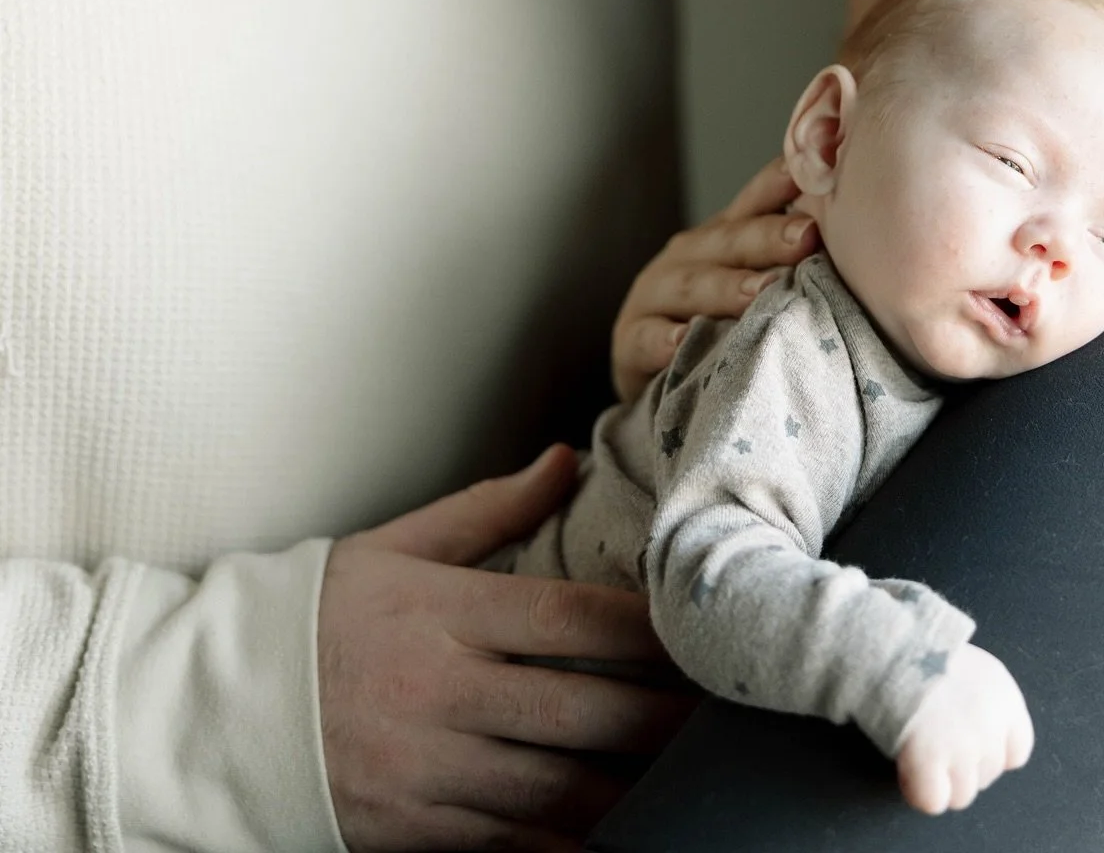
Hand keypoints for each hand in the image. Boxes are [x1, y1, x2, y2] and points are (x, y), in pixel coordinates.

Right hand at [318, 445, 692, 851]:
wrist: (209, 709)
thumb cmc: (316, 615)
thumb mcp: (395, 545)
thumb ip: (489, 508)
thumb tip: (564, 459)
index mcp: (442, 612)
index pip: (564, 619)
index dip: (642, 629)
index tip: (698, 626)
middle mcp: (441, 692)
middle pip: (575, 710)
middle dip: (659, 719)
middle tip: (725, 713)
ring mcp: (427, 770)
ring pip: (552, 788)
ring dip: (630, 789)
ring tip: (692, 782)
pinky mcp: (412, 830)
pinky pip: (508, 845)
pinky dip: (567, 846)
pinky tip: (619, 840)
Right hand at [611, 158, 818, 402]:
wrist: (654, 377)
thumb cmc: (722, 325)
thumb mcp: (753, 284)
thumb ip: (793, 260)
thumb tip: (863, 237)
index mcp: (724, 236)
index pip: (756, 201)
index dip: (782, 184)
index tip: (816, 172)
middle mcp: (688, 256)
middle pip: (729, 241)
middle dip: (767, 237)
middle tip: (806, 236)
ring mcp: (654, 296)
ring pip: (691, 286)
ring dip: (726, 288)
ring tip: (761, 293)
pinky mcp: (630, 341)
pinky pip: (647, 339)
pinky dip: (665, 340)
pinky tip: (685, 343)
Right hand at [895, 643, 1034, 814]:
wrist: (893, 647)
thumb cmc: (923, 651)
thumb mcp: (970, 666)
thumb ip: (982, 702)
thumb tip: (974, 732)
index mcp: (1005, 699)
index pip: (1017, 752)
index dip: (991, 753)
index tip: (971, 746)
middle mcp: (991, 727)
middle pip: (987, 775)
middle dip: (962, 766)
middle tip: (935, 739)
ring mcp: (963, 749)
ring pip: (961, 796)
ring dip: (941, 781)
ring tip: (920, 750)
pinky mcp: (930, 762)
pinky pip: (933, 801)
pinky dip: (920, 791)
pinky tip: (911, 767)